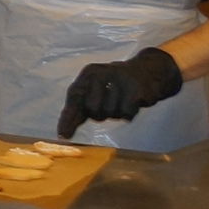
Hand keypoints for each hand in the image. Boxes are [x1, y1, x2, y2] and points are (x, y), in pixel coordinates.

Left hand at [57, 48, 182, 138]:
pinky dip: (129, 114)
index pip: (74, 98)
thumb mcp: (91, 93)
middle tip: (109, 103)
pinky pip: (127, 114)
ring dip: (116, 113)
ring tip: (121, 99)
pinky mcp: (137, 89)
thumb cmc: (112, 87)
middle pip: (93, 110)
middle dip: (100, 114)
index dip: (67, 119)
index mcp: (88, 74)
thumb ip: (76, 111)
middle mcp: (102, 73)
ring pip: (111, 113)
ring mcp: (120, 79)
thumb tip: (62, 135)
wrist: (146, 72)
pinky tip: (132, 102)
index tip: (62, 135)